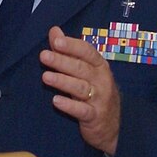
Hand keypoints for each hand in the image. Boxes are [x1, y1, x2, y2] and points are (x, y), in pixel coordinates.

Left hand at [39, 26, 120, 155]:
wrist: (112, 126)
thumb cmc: (95, 92)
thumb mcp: (85, 70)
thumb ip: (69, 51)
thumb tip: (54, 30)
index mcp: (99, 66)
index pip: (87, 52)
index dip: (72, 46)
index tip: (56, 41)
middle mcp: (102, 80)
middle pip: (81, 68)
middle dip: (62, 61)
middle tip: (44, 56)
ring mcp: (100, 99)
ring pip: (80, 88)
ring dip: (62, 81)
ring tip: (45, 77)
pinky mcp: (95, 116)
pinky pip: (82, 110)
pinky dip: (69, 105)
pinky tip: (56, 101)